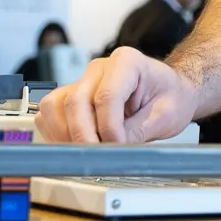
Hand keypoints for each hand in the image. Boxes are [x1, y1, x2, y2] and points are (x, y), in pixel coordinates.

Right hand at [35, 48, 198, 143]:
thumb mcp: (166, 116)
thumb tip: (112, 150)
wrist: (169, 91)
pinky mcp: (71, 94)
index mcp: (127, 62)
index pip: (106, 96)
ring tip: (88, 152)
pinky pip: (51, 112)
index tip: (117, 147)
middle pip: (76, 101)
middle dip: (84, 136)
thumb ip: (137, 131)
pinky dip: (57, 132)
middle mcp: (99, 68)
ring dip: (66, 134)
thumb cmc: (170, 97)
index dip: (108, 127)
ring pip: (56, 106)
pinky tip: (77, 145)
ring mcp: (82, 80)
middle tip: (99, 158)